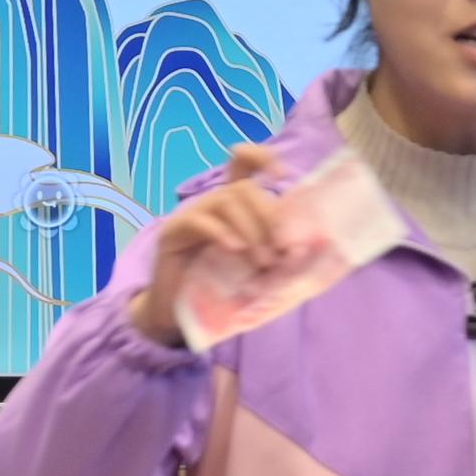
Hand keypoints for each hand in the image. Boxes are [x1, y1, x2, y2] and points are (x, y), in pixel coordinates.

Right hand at [121, 147, 292, 346]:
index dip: (261, 159)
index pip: (243, 166)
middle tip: (282, 250)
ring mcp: (190, 216)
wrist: (181, 317)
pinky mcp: (171, 233)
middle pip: (243, 188)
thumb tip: (303, 248)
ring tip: (263, 261)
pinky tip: (234, 249)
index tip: (281, 174)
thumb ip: (273, 251)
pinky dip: (220, 232)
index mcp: (233, 207)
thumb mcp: (254, 267)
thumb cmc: (221, 291)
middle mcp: (211, 205)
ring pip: (225, 201)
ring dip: (251, 230)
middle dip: (268, 215)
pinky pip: (197, 221)